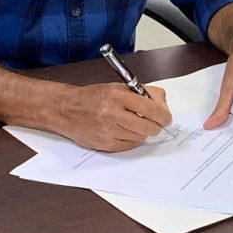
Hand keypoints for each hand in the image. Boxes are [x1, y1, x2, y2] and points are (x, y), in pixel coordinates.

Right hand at [56, 83, 171, 151]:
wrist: (66, 109)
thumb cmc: (94, 96)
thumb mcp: (119, 86)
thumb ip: (144, 93)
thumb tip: (163, 107)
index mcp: (119, 96)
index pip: (153, 110)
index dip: (164, 116)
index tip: (166, 118)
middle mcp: (113, 114)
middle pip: (149, 127)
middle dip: (156, 125)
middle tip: (153, 122)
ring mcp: (109, 131)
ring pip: (141, 137)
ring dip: (142, 131)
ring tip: (132, 123)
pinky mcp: (105, 145)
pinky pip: (130, 145)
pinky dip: (131, 139)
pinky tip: (123, 130)